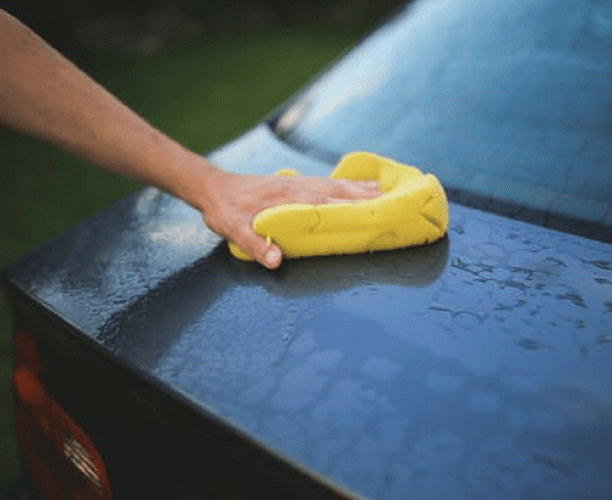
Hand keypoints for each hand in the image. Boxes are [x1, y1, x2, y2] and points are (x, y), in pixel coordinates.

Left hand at [200, 169, 380, 268]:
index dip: (352, 208)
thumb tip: (275, 261)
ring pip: (339, 185)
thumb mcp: (232, 229)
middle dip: (368, 198)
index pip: (327, 204)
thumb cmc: (225, 210)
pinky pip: (331, 182)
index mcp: (288, 199)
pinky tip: (364, 186)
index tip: (376, 214)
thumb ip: (254, 243)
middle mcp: (299, 187)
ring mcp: (301, 183)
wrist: (214, 187)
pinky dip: (351, 183)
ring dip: (364, 189)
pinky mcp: (298, 182)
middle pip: (341, 192)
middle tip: (396, 204)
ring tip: (390, 193)